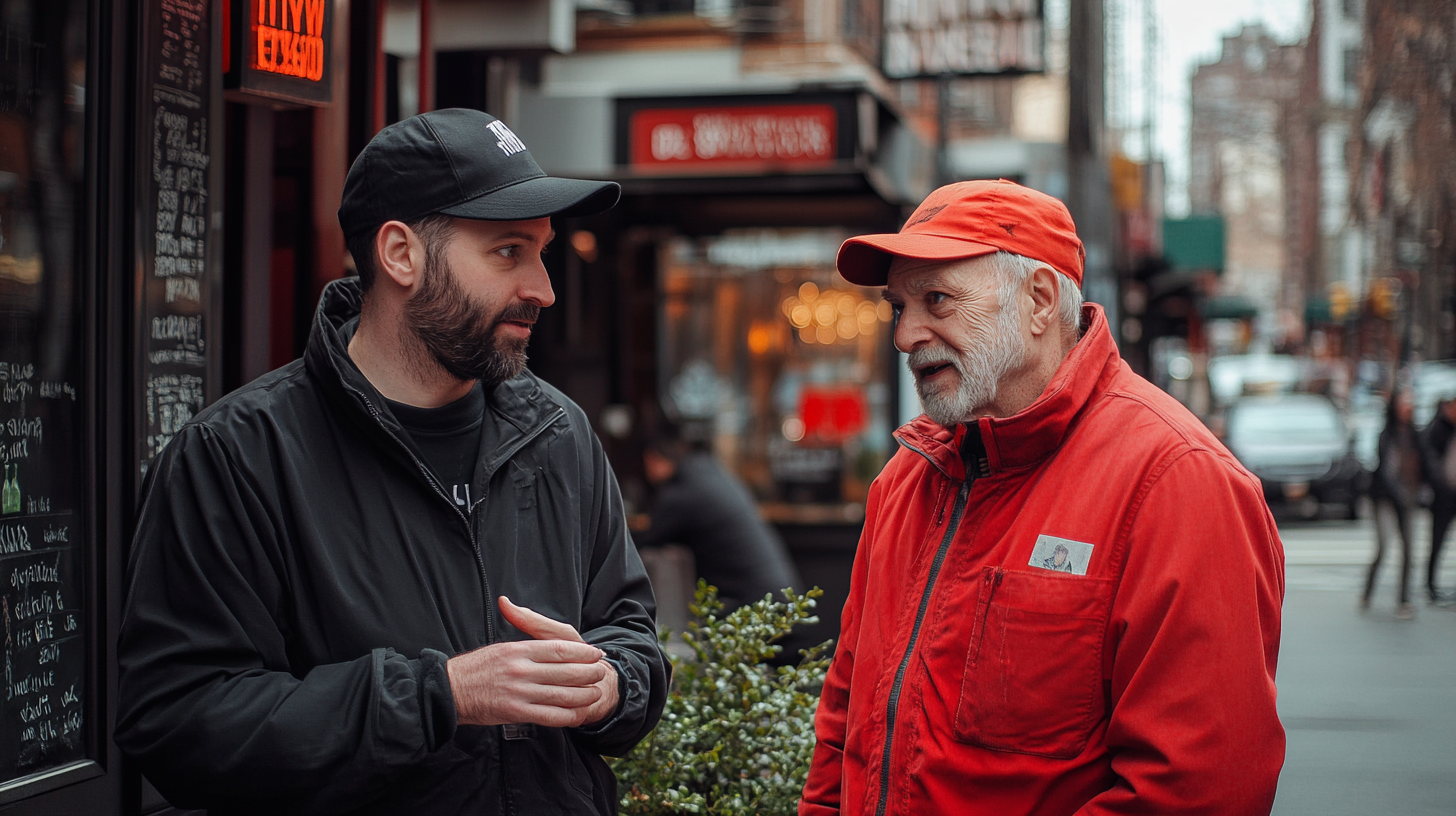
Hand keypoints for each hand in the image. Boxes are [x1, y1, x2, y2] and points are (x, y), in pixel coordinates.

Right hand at [447, 597, 607, 727]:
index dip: (582, 653)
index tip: (596, 654)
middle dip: (589, 674)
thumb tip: (509, 602)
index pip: (560, 649)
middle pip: (566, 671)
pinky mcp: (516, 713)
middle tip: (600, 674)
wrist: (451, 692)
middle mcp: (521, 670)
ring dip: (584, 695)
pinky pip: (551, 716)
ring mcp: (520, 692)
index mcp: (519, 650)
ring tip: (594, 693)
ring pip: (563, 694)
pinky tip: (578, 713)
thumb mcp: (500, 644)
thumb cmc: (477, 669)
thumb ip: (516, 627)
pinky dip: (569, 715)